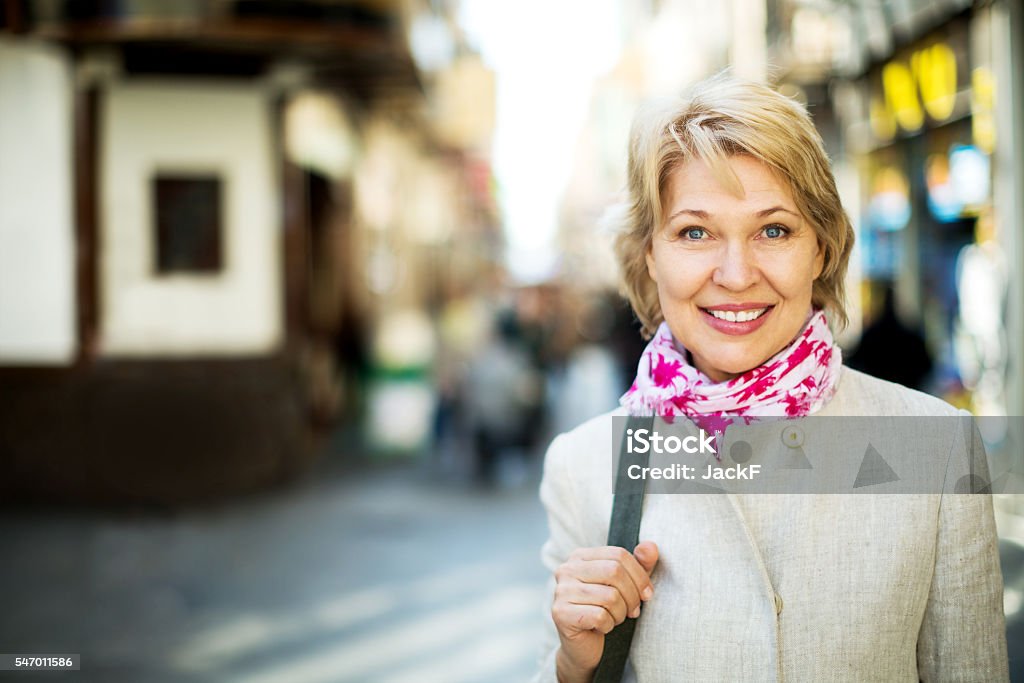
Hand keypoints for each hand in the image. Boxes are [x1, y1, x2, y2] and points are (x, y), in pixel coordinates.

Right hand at [551, 541, 658, 681]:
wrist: (583, 646)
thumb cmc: (606, 611)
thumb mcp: (627, 585)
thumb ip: (640, 564)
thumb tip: (651, 546)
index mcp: (580, 556)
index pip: (618, 554)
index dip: (640, 575)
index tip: (647, 594)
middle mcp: (567, 569)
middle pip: (614, 572)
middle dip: (632, 595)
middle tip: (633, 610)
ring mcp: (561, 591)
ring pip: (610, 596)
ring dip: (621, 613)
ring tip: (615, 618)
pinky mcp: (560, 613)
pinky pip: (599, 616)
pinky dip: (609, 625)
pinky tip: (602, 627)